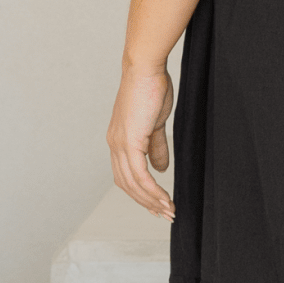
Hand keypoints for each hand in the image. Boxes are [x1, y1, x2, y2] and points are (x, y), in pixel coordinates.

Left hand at [107, 66, 175, 217]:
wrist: (145, 69)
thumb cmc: (151, 88)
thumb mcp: (156, 123)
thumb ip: (156, 147)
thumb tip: (160, 168)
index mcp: (119, 140)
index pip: (126, 175)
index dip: (141, 192)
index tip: (157, 204)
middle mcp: (114, 144)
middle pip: (127, 184)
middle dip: (146, 202)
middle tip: (166, 214)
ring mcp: (120, 144)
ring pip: (132, 183)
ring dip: (151, 200)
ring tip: (169, 210)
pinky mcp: (130, 141)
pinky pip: (140, 174)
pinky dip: (152, 190)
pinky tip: (164, 198)